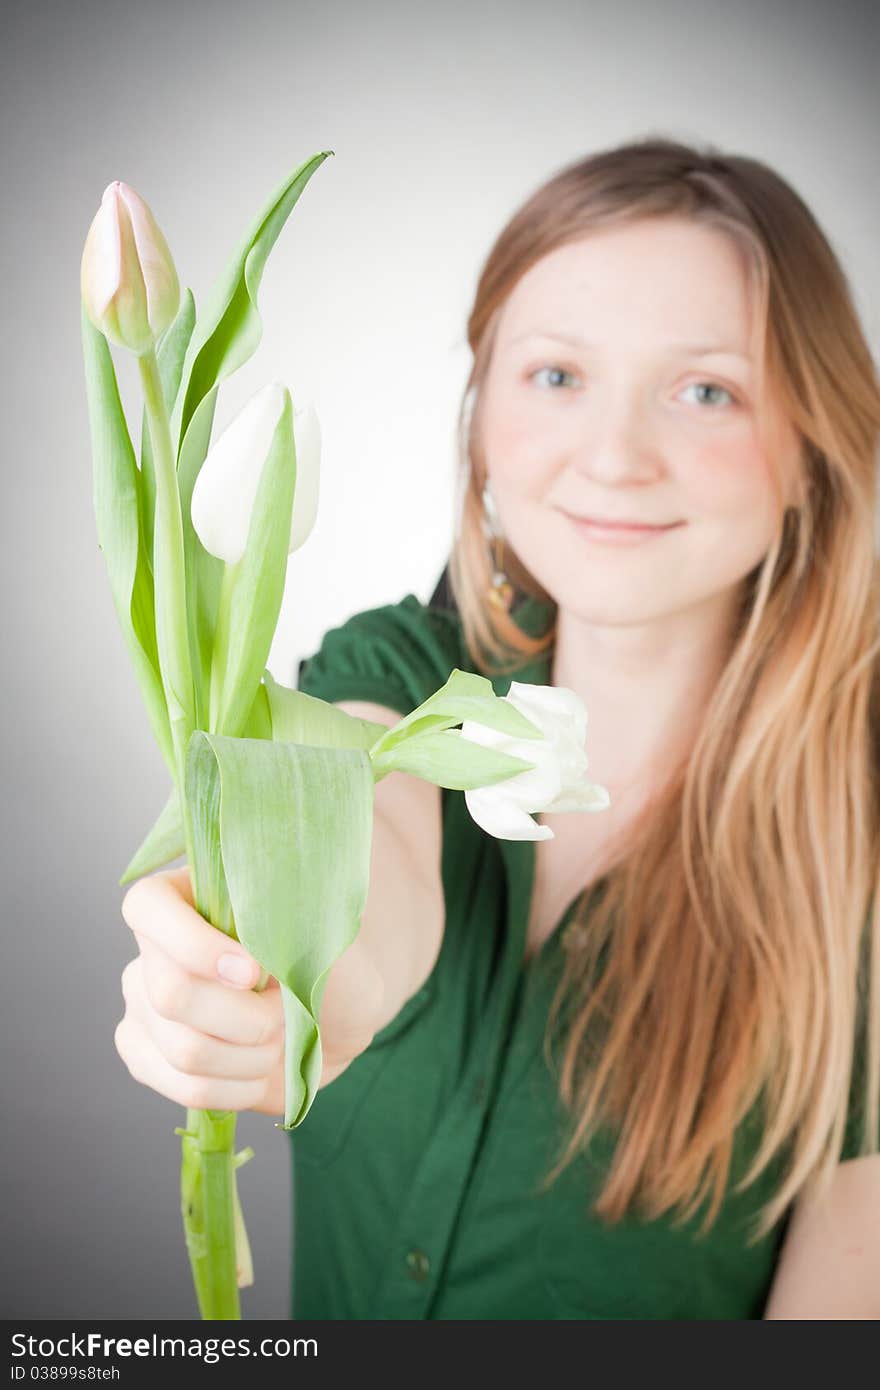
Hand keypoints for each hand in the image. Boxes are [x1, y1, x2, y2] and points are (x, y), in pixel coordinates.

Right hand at [114, 865, 385, 1114]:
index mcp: (183, 895)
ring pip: (186, 1050)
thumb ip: (283, 915)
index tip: (254, 971)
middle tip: (287, 1009)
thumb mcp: (322, 926)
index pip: (148, 907)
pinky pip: (186, 1087)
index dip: (193, 945)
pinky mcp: (150, 1057)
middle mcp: (152, 950)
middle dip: (249, 1016)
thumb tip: (252, 928)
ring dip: (253, 1054)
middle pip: (171, 994)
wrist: (335, 1020)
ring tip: (280, 1037)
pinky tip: (262, 1068)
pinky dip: (240, 1086)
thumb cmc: (329, 962)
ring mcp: (144, 1006)